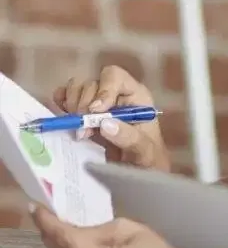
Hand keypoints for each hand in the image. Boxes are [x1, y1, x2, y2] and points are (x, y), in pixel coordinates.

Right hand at [54, 65, 169, 171]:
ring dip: (72, 107)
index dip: (102, 90)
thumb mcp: (144, 152)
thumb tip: (105, 124)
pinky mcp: (83, 112)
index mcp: (135, 96)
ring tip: (79, 130)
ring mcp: (98, 102)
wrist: (137, 171)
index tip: (95, 111)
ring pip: (77, 89)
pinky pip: (66, 98)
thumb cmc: (147, 159)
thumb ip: (129, 137)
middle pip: (91, 83)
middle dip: (83, 105)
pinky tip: (64, 118)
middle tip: (83, 130)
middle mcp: (116, 94)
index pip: (115, 76)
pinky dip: (61, 105)